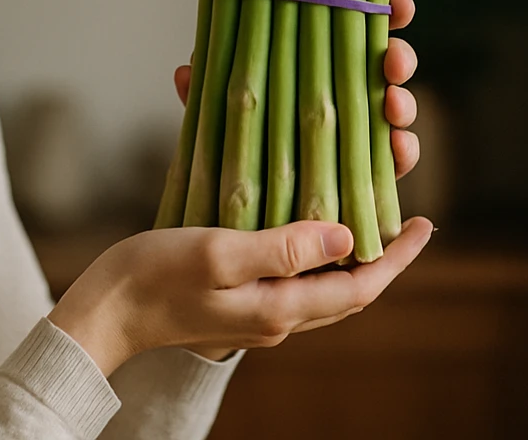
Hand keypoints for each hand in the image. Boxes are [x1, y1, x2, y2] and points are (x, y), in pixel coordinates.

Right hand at [160, 0, 423, 361]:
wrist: (101, 313)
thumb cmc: (152, 278)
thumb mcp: (219, 251)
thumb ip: (284, 248)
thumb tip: (346, 237)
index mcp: (280, 308)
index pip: (360, 288)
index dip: (397, 258)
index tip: (426, 224)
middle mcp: (276, 318)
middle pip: (348, 289)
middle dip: (380, 254)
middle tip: (402, 212)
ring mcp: (255, 314)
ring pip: (320, 285)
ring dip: (346, 252)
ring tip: (362, 211)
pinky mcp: (233, 302)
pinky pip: (289, 278)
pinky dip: (308, 250)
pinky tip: (303, 221)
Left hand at [173, 0, 421, 180]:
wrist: (240, 207)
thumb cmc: (236, 141)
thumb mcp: (217, 112)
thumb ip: (207, 93)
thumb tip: (186, 72)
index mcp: (318, 60)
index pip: (357, 25)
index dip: (385, 9)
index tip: (398, 2)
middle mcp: (347, 88)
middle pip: (387, 62)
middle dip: (400, 55)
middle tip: (394, 59)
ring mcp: (363, 127)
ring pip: (398, 107)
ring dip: (404, 102)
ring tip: (393, 105)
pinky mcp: (372, 168)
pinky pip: (397, 157)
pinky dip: (403, 150)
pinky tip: (398, 146)